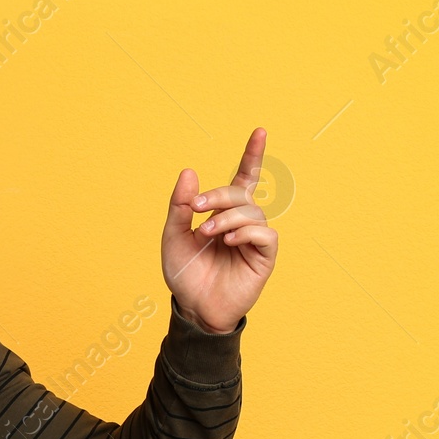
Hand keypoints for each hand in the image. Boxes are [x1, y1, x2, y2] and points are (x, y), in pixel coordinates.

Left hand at [161, 127, 278, 333]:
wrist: (192, 307)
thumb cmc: (185, 274)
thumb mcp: (173, 235)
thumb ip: (180, 205)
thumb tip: (190, 171)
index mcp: (223, 214)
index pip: (243, 179)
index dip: (252, 156)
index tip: (260, 131)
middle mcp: (242, 223)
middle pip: (240, 193)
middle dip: (218, 195)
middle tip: (197, 209)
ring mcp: (254, 239)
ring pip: (251, 212)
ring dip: (226, 218)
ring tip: (207, 234)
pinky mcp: (263, 258)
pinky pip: (265, 234)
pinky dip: (246, 232)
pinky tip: (229, 242)